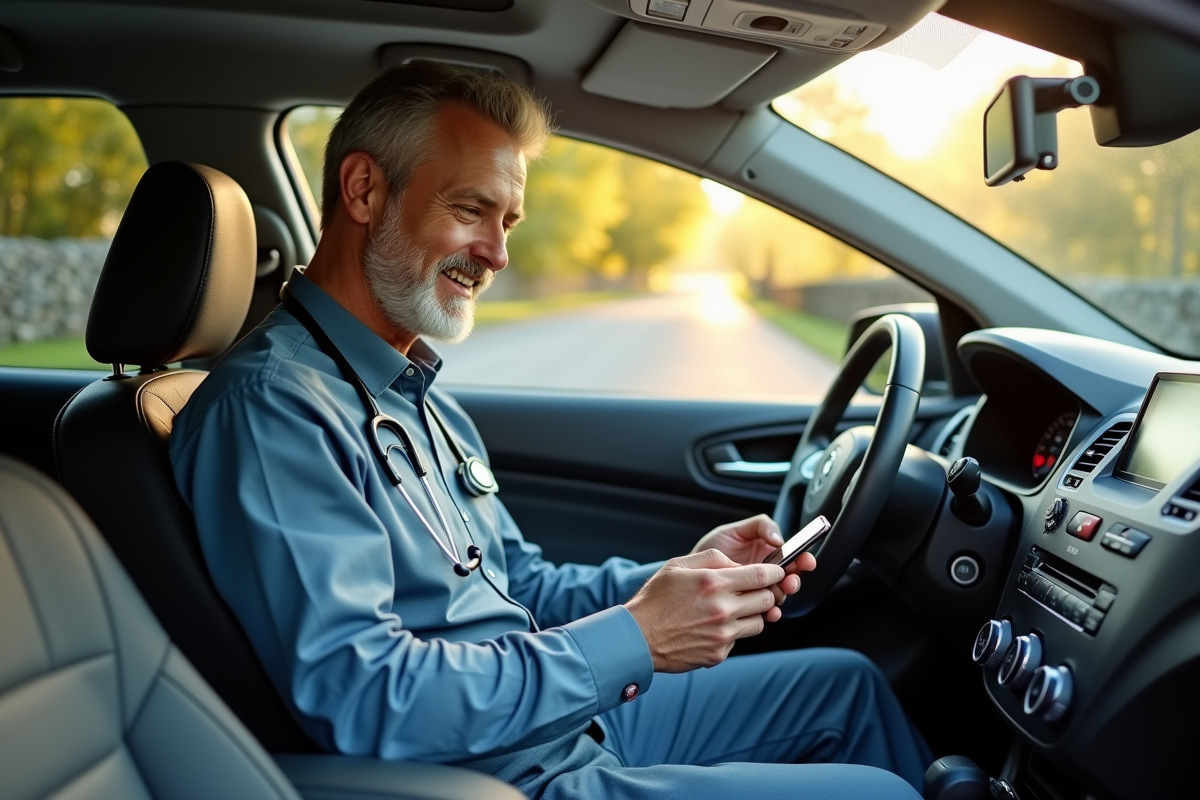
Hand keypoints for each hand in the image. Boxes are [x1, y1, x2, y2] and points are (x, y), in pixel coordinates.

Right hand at [625, 549, 785, 671]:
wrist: (638, 637)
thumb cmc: (655, 599)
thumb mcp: (678, 565)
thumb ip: (713, 559)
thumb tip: (739, 565)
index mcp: (713, 583)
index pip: (762, 575)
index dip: (775, 571)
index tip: (777, 571)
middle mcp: (722, 609)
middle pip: (767, 599)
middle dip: (766, 592)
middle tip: (753, 590)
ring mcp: (722, 634)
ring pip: (759, 622)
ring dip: (752, 614)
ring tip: (731, 609)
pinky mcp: (719, 653)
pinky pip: (740, 639)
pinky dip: (733, 632)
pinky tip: (713, 627)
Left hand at [691, 514, 815, 603]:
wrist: (686, 573)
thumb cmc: (709, 549)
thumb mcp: (734, 531)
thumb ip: (759, 527)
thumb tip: (778, 539)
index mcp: (767, 555)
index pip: (792, 557)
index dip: (803, 559)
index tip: (806, 560)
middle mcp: (765, 574)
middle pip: (790, 578)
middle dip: (794, 579)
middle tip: (790, 581)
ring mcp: (758, 592)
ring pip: (779, 596)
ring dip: (782, 596)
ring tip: (776, 594)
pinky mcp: (748, 607)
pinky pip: (764, 612)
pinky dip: (770, 613)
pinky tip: (769, 612)